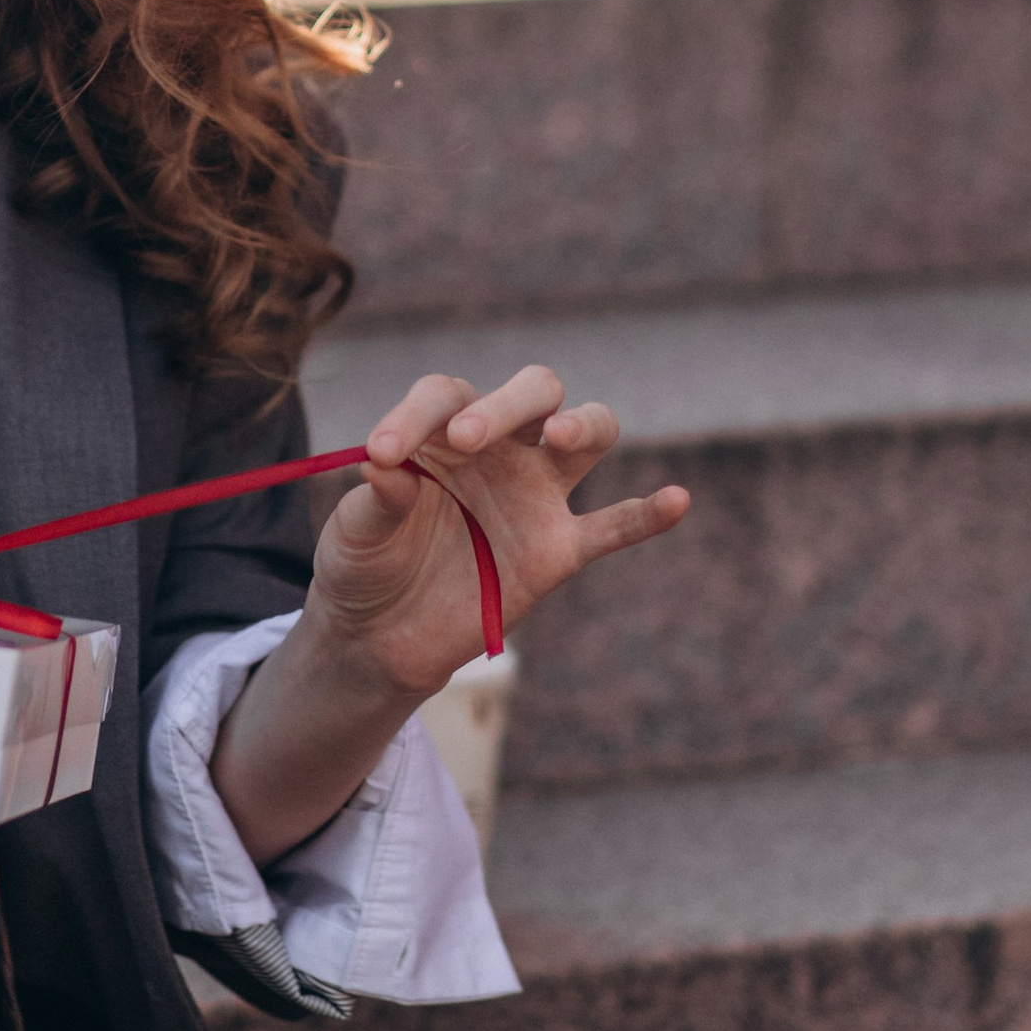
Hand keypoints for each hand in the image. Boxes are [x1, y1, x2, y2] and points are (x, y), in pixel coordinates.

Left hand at [211, 365, 688, 873]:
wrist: (379, 637)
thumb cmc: (364, 564)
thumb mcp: (353, 533)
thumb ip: (374, 501)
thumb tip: (384, 469)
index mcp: (442, 430)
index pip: (444, 397)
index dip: (414, 416)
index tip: (381, 453)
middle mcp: (500, 448)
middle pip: (533, 393)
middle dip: (506, 405)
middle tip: (465, 440)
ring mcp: (536, 494)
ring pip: (588, 434)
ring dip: (582, 425)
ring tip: (560, 436)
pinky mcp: (558, 549)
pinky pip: (613, 526)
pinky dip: (647, 514)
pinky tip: (677, 498)